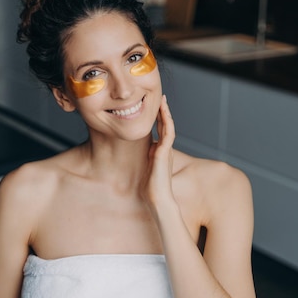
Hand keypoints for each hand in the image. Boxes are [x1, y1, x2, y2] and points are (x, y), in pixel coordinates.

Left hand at [141, 95, 176, 211]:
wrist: (158, 199)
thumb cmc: (150, 188)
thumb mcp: (142, 168)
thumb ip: (141, 159)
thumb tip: (128, 154)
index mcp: (159, 152)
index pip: (160, 131)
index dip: (158, 119)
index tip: (154, 107)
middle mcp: (164, 149)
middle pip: (165, 126)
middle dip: (163, 112)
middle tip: (160, 98)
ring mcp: (166, 150)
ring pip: (169, 127)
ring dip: (166, 113)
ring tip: (163, 101)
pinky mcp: (164, 153)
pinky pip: (169, 134)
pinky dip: (167, 122)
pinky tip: (164, 113)